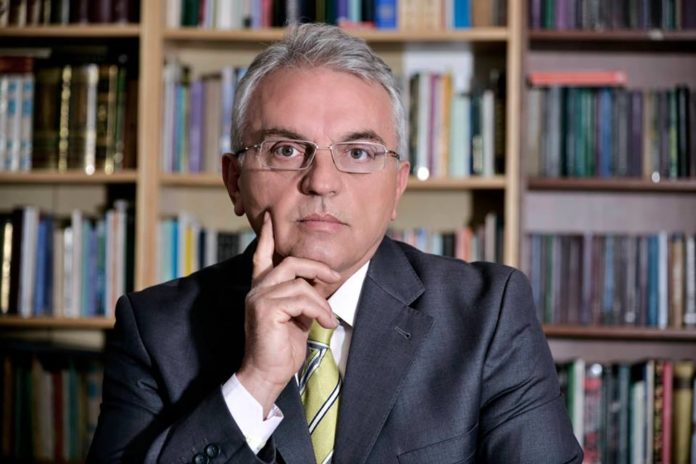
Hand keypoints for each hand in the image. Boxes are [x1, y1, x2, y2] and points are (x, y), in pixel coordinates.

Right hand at [236, 212, 339, 415]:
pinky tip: (324, 323)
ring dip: (321, 300)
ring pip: (299, 283)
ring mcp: (259, 297)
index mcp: (262, 289)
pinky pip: (300, 298)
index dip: (266, 236)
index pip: (261, 256)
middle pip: (289, 262)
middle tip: (335, 277)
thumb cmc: (282, 348)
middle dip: (316, 267)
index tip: (270, 217)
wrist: (268, 374)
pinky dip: (318, 309)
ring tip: (328, 317)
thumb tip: (319, 283)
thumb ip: (302, 297)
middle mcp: (257, 289)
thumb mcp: (297, 317)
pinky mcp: (265, 308)